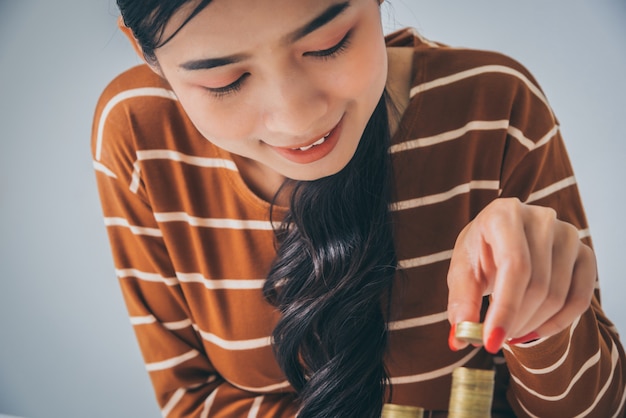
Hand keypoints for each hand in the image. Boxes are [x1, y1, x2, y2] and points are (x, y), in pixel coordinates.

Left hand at [446, 198, 596, 353]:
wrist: (503, 238)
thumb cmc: (480, 252)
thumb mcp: (463, 271)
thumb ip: (461, 300)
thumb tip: (461, 337)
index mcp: (504, 214)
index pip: (515, 266)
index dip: (505, 308)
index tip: (490, 341)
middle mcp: (541, 219)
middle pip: (538, 285)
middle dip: (515, 321)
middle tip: (494, 339)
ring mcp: (568, 235)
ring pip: (558, 296)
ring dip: (531, 324)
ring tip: (508, 330)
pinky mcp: (584, 254)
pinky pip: (579, 299)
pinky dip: (556, 324)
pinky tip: (532, 329)